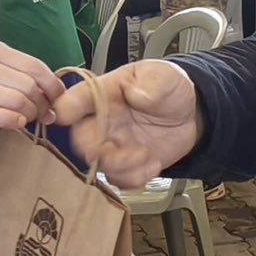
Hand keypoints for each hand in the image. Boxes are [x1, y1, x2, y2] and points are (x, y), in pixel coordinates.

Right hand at [0, 39, 64, 133]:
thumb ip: (13, 76)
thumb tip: (49, 95)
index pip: (35, 66)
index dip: (52, 86)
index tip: (56, 99)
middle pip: (29, 85)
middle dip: (41, 104)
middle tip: (41, 115)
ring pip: (16, 100)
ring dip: (28, 115)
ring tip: (25, 120)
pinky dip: (11, 121)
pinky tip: (14, 124)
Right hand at [52, 63, 200, 186]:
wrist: (190, 114)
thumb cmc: (168, 89)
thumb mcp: (165, 76)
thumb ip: (151, 83)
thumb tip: (136, 93)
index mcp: (104, 94)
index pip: (77, 99)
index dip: (66, 108)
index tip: (64, 116)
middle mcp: (102, 121)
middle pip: (81, 140)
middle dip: (94, 149)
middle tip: (115, 148)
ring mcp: (113, 145)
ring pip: (99, 165)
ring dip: (121, 166)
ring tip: (146, 155)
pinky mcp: (126, 165)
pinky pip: (120, 179)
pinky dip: (136, 177)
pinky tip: (153, 164)